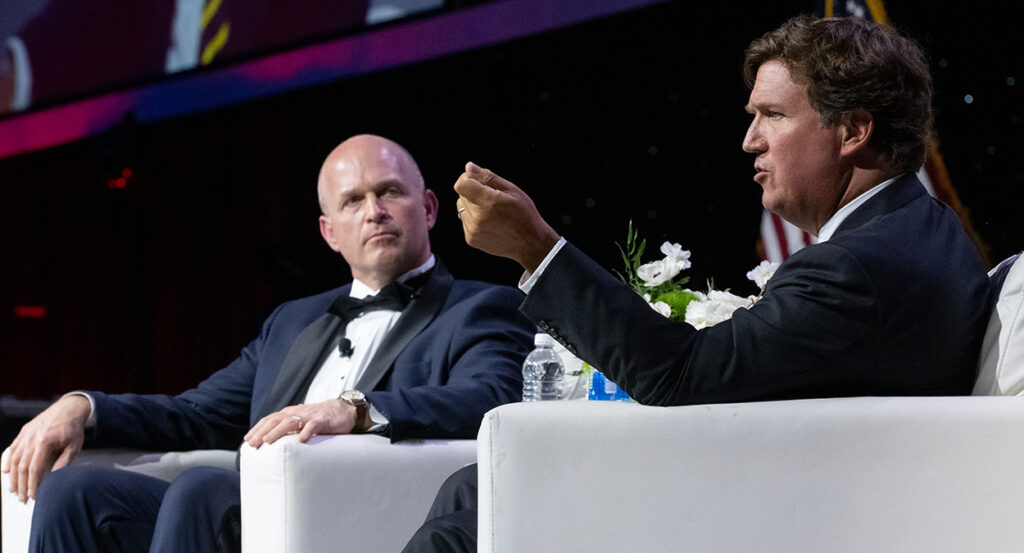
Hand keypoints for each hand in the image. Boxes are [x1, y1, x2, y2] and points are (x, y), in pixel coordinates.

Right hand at [2, 394, 89, 501]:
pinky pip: (13, 448)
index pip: (35, 469)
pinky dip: (9, 461)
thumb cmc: (73, 428)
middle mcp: (31, 438)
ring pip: (15, 459)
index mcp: (44, 442)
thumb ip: (64, 463)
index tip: (33, 496)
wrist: (68, 408)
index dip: (33, 484)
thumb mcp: (74, 446)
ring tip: (13, 490)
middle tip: (22, 498)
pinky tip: (7, 471)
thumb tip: (54, 479)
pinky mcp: (23, 432)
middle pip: (22, 467)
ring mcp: (25, 435)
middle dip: (22, 485)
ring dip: (13, 476)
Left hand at [243, 399, 357, 447]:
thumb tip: (273, 443)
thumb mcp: (303, 423)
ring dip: (277, 431)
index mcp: (292, 413)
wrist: (345, 410)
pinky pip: (313, 425)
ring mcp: (310, 416)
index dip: (258, 428)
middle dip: (262, 431)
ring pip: (290, 422)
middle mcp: (298, 413)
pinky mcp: (323, 420)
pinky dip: (306, 432)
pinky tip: (300, 440)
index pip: (270, 419)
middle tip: (252, 443)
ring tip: (268, 441)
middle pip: (276, 420)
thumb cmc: (322, 419)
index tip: (248, 439)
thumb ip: (291, 430)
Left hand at [454, 162, 559, 272]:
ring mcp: (473, 230)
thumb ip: (488, 177)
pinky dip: (473, 218)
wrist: (529, 243)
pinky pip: (465, 220)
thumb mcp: (511, 190)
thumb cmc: (524, 214)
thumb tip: (469, 168)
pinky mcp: (471, 239)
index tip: (477, 180)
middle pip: (461, 195)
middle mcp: (478, 218)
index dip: (467, 178)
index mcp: (489, 202)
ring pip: (461, 207)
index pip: (461, 184)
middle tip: (492, 198)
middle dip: (473, 191)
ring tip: (491, 211)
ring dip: (472, 205)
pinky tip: (489, 222)